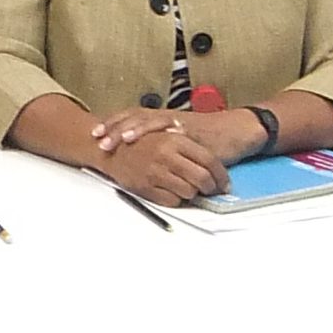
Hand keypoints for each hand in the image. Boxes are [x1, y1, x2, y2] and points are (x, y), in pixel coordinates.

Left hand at [94, 107, 264, 164]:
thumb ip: (159, 144)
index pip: (130, 117)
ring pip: (151, 120)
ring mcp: (179, 122)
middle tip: (98, 138)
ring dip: (133, 129)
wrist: (235, 131)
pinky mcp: (193, 131)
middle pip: (135, 117)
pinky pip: (175, 130)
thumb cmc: (207, 138)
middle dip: (115, 127)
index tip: (94, 134)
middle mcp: (167, 117)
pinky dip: (163, 135)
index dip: (112, 124)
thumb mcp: (177, 139)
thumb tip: (137, 157)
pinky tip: (153, 141)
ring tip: (119, 139)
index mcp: (160, 118)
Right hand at [97, 123, 229, 206]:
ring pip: (189, 192)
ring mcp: (156, 172)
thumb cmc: (137, 141)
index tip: (224, 183)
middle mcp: (166, 156)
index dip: (221, 175)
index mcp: (174, 140)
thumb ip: (186, 143)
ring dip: (193, 193)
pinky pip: (172, 200)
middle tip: (212, 190)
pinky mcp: (146, 187)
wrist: (108, 148)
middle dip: (211, 188)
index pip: (209, 161)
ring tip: (189, 189)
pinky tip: (173, 191)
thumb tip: (210, 161)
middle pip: (202, 179)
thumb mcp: (163, 132)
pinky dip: (176, 199)